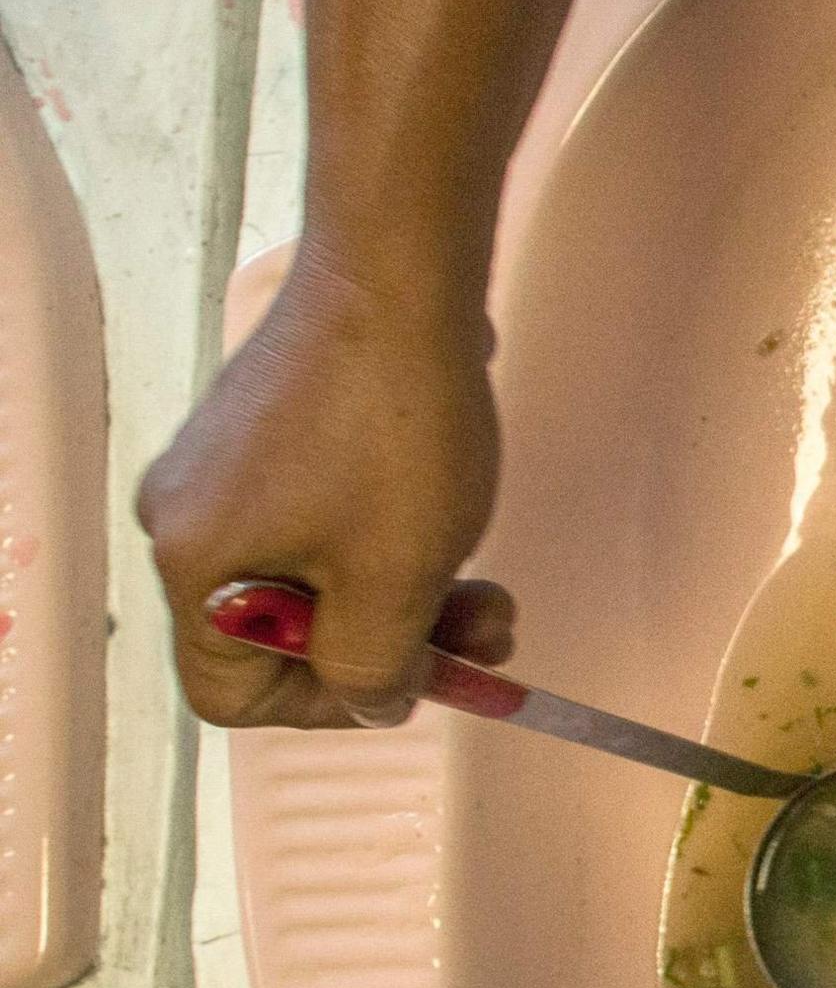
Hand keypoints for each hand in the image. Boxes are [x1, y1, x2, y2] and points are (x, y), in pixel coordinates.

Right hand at [138, 264, 511, 727]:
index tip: (410, 680)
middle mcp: (188, 518)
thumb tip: (369, 701)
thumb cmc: (393, 427)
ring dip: (410, 598)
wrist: (397, 280)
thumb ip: (373, 666)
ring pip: (319, 579)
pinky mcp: (270, 433)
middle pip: (286, 636)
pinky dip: (391, 541)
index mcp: (196, 565)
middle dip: (395, 646)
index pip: (232, 693)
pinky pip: (325, 522)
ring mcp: (227, 471)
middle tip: (490, 639)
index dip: (325, 708)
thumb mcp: (395, 579)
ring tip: (494, 592)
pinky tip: (456, 522)